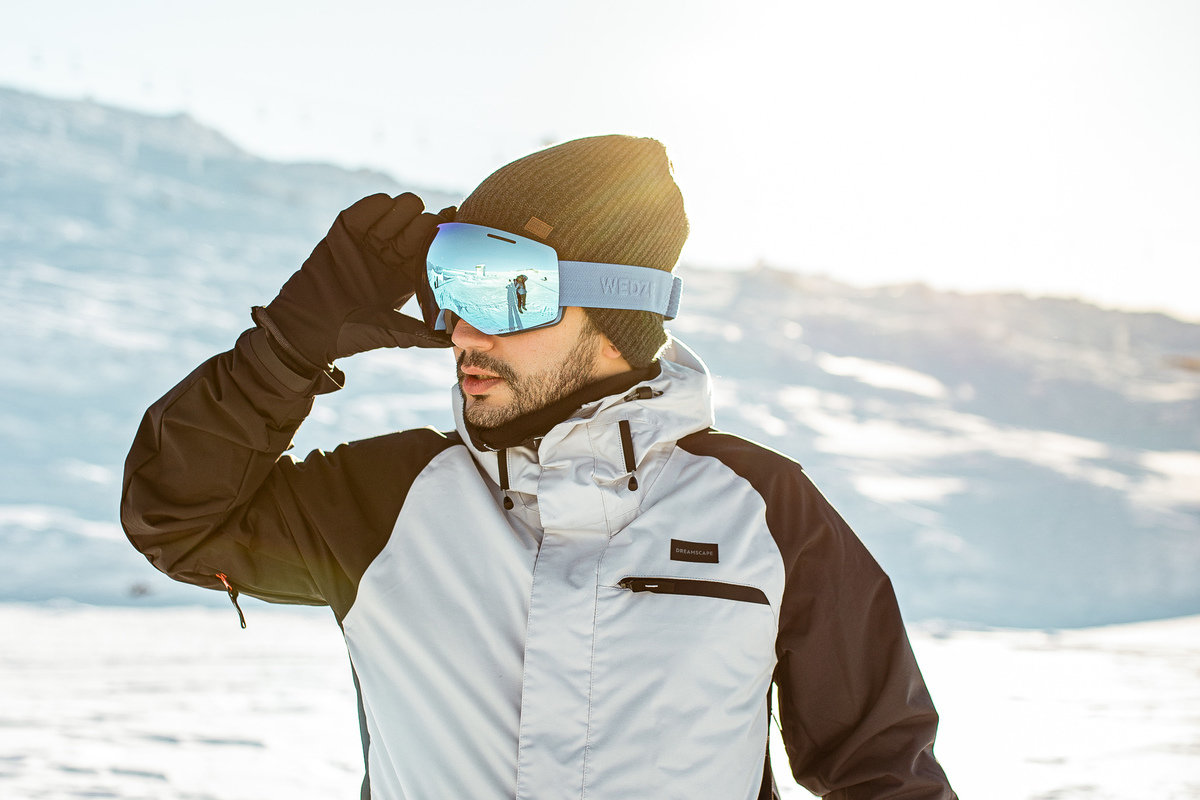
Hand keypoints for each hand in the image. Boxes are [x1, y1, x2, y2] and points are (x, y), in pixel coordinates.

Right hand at [256, 194, 455, 371]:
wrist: (311, 327)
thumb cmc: (354, 334)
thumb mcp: (394, 333)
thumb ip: (423, 334)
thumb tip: (452, 341)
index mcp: (407, 274)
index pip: (431, 247)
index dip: (443, 234)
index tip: (454, 221)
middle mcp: (390, 255)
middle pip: (416, 225)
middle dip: (423, 223)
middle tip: (425, 228)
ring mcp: (367, 241)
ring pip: (394, 212)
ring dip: (402, 212)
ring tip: (400, 222)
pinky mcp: (344, 232)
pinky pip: (363, 210)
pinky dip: (375, 204)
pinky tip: (385, 205)